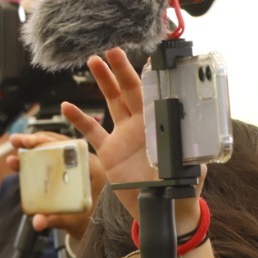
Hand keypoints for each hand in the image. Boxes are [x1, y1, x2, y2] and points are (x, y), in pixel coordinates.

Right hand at [7, 131, 106, 238]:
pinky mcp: (69, 171)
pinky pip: (53, 159)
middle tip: (16, 141)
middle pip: (59, 144)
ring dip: (34, 146)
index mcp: (93, 170)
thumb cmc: (91, 223)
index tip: (30, 143)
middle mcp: (86, 163)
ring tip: (14, 143)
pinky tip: (20, 159)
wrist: (98, 227)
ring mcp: (77, 166)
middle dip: (35, 141)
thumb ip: (55, 220)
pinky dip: (36, 157)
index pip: (68, 148)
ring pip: (55, 149)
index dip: (47, 142)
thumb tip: (36, 223)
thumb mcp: (73, 221)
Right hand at [62, 48, 200, 231]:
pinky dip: (79, 119)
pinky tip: (67, 106)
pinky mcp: (109, 152)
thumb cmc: (182, 188)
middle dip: (121, 69)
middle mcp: (142, 125)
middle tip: (112, 49)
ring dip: (103, 81)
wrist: (164, 209)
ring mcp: (124, 136)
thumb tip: (191, 142)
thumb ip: (188, 154)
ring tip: (93, 61)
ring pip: (112, 102)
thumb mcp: (190, 169)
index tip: (144, 57)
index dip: (148, 77)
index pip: (154, 95)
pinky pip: (92, 132)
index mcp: (162, 125)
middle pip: (130, 90)